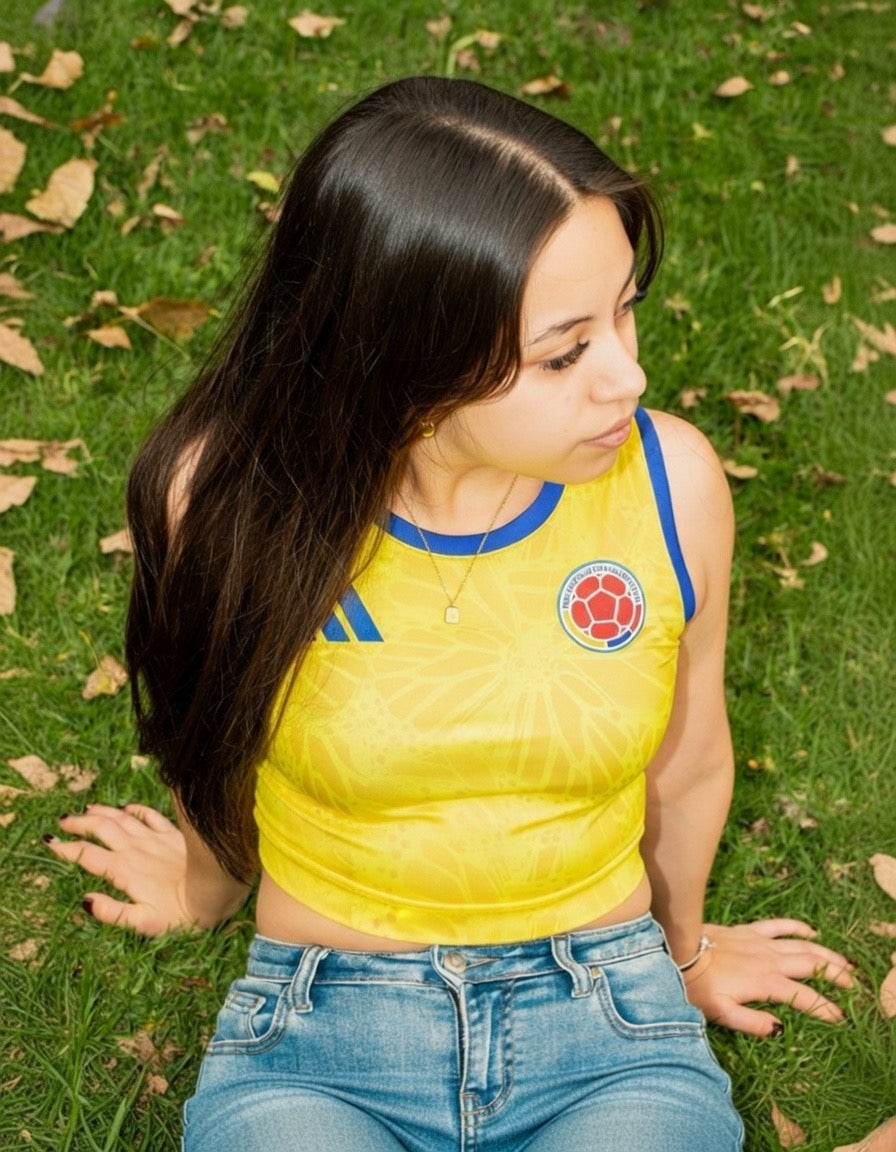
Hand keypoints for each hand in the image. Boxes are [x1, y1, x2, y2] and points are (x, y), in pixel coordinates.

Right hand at [46, 802, 201, 935]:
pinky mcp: (173, 834)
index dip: (66, 849)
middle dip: (78, 824)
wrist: (218, 891)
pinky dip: (135, 809)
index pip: (87, 855)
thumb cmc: (181, 915)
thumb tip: (85, 901)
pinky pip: (150, 815)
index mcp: (124, 870)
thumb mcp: (143, 922)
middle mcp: (136, 849)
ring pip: (122, 818)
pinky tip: (127, 807)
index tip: (50, 843)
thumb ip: (112, 912)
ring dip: (102, 812)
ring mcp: (155, 838)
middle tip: (62, 821)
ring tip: (86, 809)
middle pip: (100, 829)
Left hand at [683, 918, 854, 1035]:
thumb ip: (751, 1022)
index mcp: (764, 983)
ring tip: (845, 962)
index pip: (804, 996)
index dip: (824, 1007)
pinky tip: (811, 932)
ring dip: (826, 953)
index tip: (840, 1017)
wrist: (677, 952)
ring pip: (802, 945)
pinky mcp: (748, 931)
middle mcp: (768, 960)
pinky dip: (797, 927)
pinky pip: (778, 925)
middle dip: (836, 975)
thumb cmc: (697, 987)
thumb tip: (779, 1029)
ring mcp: (759, 942)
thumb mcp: (721, 1013)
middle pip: (811, 965)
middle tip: (853, 985)